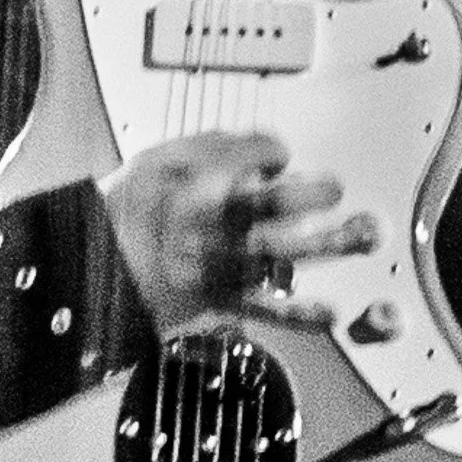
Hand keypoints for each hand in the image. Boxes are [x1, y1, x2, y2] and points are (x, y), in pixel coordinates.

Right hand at [99, 130, 377, 333]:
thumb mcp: (158, 160)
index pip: (258, 153)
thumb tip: (260, 147)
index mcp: (199, 179)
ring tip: (364, 233)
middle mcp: (217, 219)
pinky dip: (302, 314)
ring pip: (286, 250)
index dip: (275, 153)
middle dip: (318, 191)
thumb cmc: (124, 215)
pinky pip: (268, 310)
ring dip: (332, 242)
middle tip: (333, 187)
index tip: (277, 160)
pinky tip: (331, 312)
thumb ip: (209, 146)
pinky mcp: (223, 297)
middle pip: (281, 200)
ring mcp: (223, 260)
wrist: (97, 269)